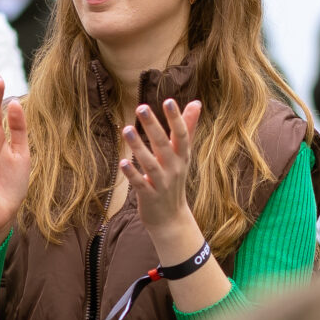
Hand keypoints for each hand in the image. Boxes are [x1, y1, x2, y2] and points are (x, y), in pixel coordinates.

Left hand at [121, 98, 203, 247]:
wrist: (171, 218)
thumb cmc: (174, 179)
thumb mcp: (183, 155)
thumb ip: (188, 128)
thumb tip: (196, 103)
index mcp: (182, 156)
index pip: (181, 135)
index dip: (176, 118)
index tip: (169, 101)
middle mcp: (174, 168)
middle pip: (164, 145)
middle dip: (153, 126)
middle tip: (142, 107)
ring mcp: (162, 183)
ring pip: (150, 163)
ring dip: (138, 147)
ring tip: (126, 129)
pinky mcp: (149, 196)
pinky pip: (140, 183)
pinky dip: (132, 174)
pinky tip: (123, 162)